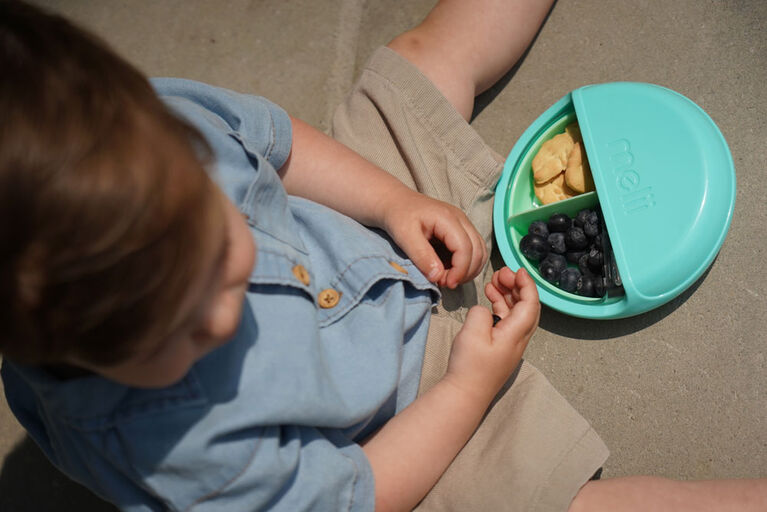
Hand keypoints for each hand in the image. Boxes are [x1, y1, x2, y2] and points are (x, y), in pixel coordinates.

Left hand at [379, 189, 486, 288]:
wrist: (394, 202)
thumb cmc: (398, 216)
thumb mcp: (404, 236)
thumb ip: (421, 256)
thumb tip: (437, 277)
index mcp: (448, 218)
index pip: (465, 248)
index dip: (460, 270)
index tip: (447, 284)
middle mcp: (461, 219)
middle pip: (478, 251)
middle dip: (465, 272)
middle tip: (444, 283)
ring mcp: (463, 223)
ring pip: (480, 251)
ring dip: (469, 270)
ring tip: (447, 278)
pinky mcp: (461, 230)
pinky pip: (474, 250)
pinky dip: (467, 264)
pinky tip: (449, 270)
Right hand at [443, 267, 539, 401]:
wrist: (465, 394)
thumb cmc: (470, 366)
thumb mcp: (472, 333)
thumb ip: (480, 313)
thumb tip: (485, 310)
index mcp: (516, 334)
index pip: (530, 304)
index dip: (527, 285)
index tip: (517, 270)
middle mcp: (518, 339)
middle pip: (526, 307)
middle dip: (517, 287)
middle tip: (501, 272)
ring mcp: (510, 345)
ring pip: (516, 314)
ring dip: (508, 295)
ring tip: (494, 281)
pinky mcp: (500, 349)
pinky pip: (506, 322)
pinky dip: (500, 307)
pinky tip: (489, 299)